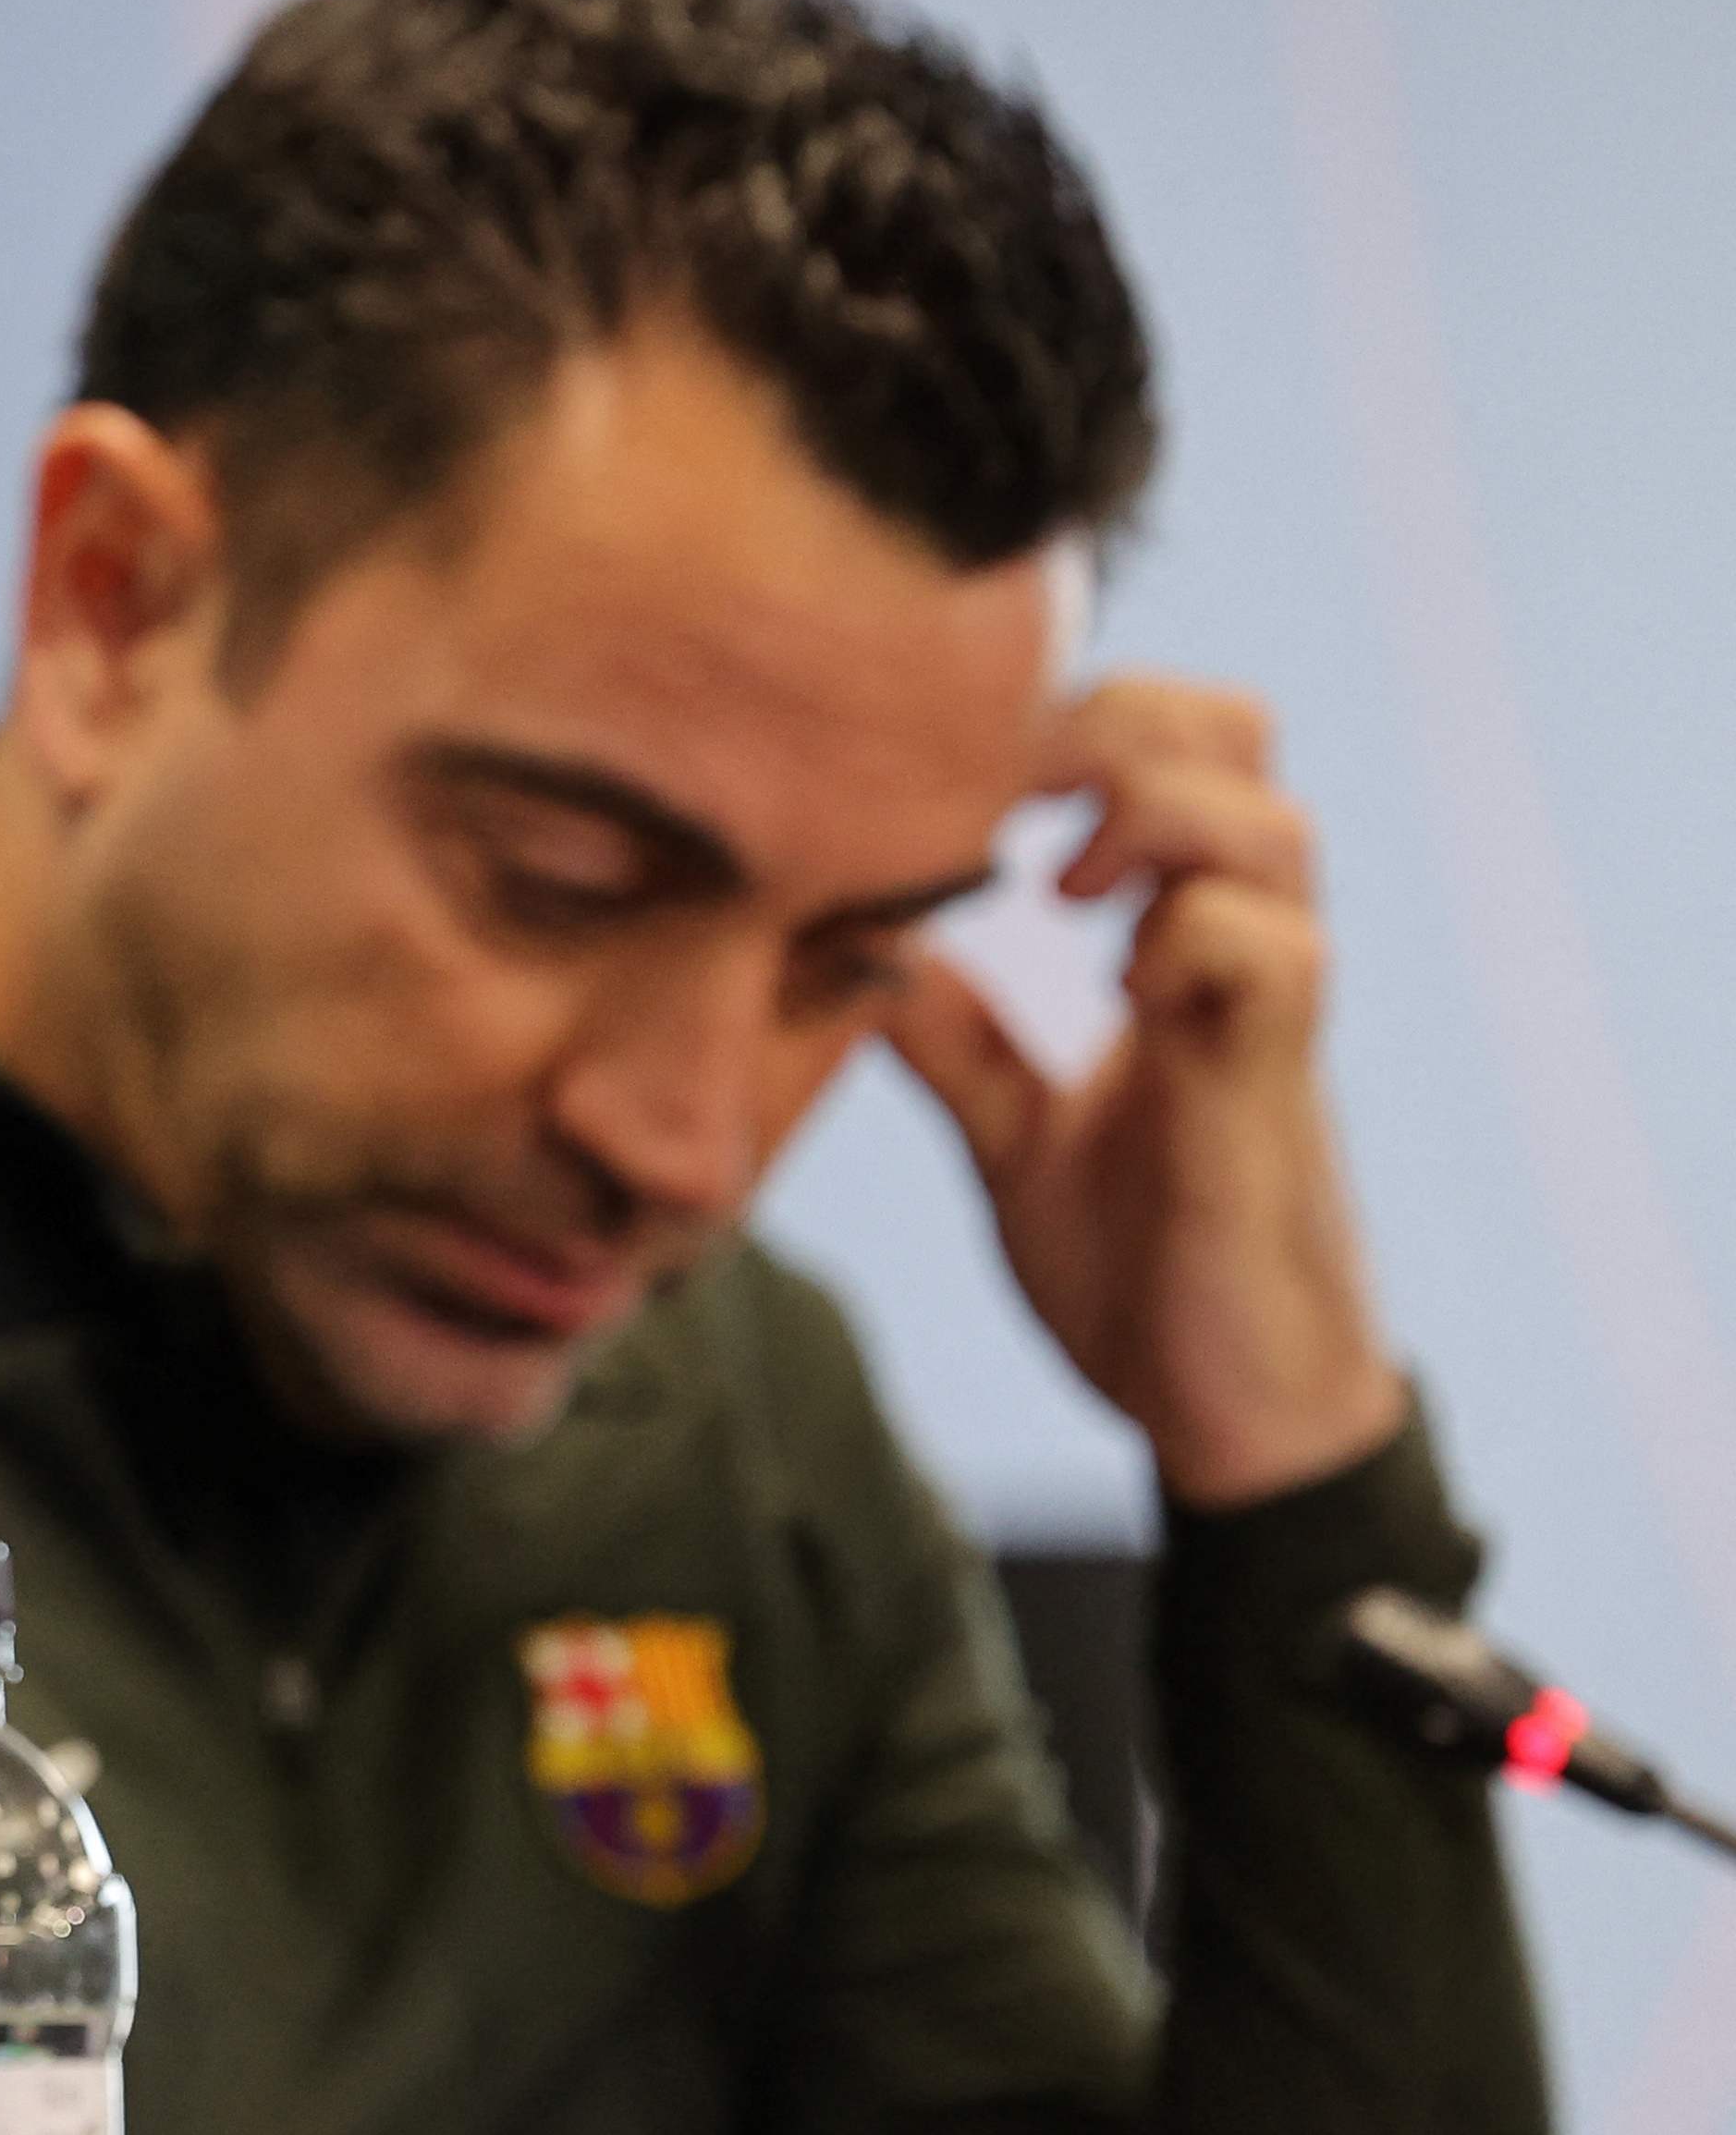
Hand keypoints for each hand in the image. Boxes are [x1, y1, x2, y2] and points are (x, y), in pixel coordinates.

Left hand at [879, 674, 1404, 1508]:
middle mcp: (1240, 957)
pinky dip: (1189, 940)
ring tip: (1060, 890)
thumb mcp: (1011, 1137)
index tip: (954, 767)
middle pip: (1236, 738)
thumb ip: (955, 1041)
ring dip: (1152, 819)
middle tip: (1007, 785)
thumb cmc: (1139, 1272)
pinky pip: (1271, 954)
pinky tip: (1121, 993)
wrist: (1227, 1416)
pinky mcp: (1273, 1094)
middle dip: (1118, 721)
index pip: (1173, 750)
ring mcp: (1267, 1018)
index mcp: (1181, 950)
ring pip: (1268, 826)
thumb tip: (861, 949)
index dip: (1079, 717)